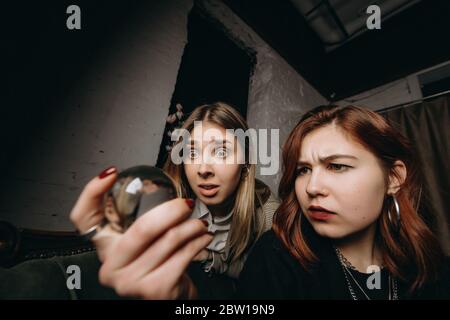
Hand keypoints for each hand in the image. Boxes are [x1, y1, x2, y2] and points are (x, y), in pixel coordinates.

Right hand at [70, 167, 212, 298]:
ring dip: (192, 228)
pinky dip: (198, 243)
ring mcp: (130, 281)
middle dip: (172, 211)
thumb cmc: (159, 266)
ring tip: (200, 224)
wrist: (171, 297)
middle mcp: (110, 267)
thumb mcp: (144, 242)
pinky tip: (203, 238)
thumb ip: (142, 221)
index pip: (83, 218)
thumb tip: (156, 188)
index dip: (91, 192)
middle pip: (141, 229)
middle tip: (187, 204)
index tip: (111, 173)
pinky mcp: (153, 289)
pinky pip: (183, 255)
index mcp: (105, 248)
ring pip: (169, 240)